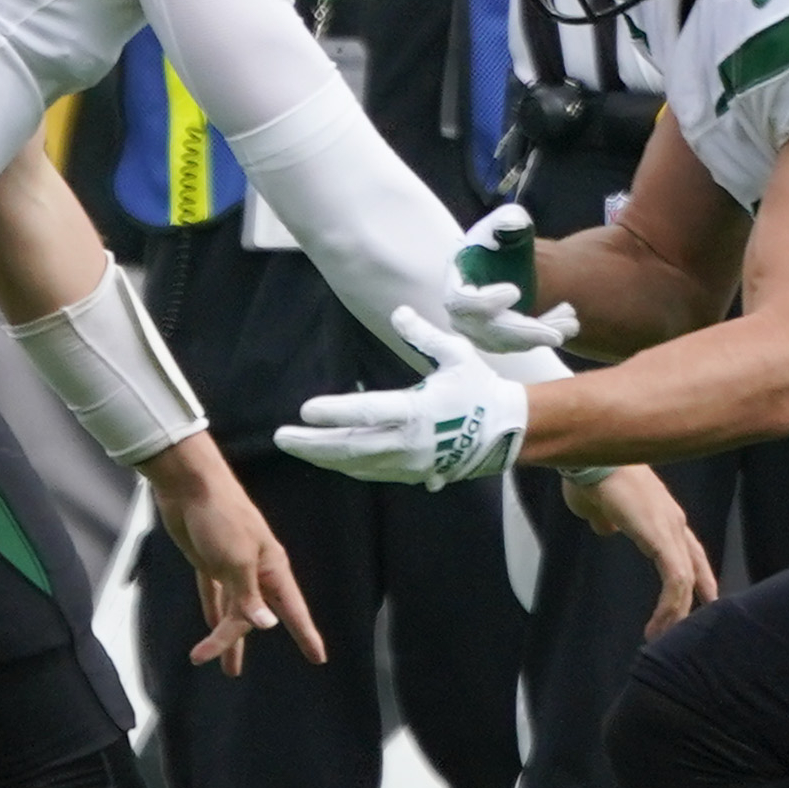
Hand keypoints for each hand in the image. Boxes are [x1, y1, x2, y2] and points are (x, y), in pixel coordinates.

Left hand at [143, 437, 331, 673]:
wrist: (190, 485)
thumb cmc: (221, 516)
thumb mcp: (236, 560)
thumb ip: (248, 596)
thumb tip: (266, 624)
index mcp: (271, 568)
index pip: (293, 609)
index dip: (305, 634)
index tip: (318, 658)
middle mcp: (256, 571)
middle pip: (251, 616)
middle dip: (232, 640)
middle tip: (213, 662)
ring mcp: (232, 567)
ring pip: (232, 610)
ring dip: (223, 636)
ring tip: (216, 664)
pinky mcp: (210, 562)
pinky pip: (214, 594)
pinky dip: (212, 610)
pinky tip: (210, 627)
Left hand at [275, 309, 527, 487]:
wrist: (506, 432)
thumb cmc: (478, 388)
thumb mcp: (456, 354)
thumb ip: (424, 335)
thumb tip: (399, 313)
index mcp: (418, 411)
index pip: (368, 413)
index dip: (335, 412)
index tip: (305, 410)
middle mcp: (409, 442)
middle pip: (352, 446)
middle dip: (313, 444)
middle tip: (282, 437)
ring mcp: (409, 463)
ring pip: (357, 464)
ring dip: (323, 457)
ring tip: (296, 446)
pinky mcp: (412, 474)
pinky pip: (370, 472)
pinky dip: (345, 465)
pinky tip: (326, 458)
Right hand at [448, 201, 576, 354]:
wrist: (509, 263)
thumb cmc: (501, 243)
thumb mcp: (506, 225)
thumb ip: (508, 222)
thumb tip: (514, 220)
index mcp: (456, 283)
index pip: (460, 302)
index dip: (484, 302)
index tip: (515, 292)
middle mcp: (462, 314)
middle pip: (490, 332)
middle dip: (527, 330)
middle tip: (561, 322)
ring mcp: (480, 332)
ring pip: (511, 343)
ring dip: (542, 333)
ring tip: (571, 320)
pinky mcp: (499, 342)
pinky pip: (521, 346)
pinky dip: (545, 335)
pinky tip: (568, 323)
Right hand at [568, 462, 715, 632]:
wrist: (591, 459)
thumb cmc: (590, 476)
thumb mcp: (599, 507)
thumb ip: (607, 520)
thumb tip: (606, 529)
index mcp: (661, 513)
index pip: (688, 549)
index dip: (699, 575)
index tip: (705, 599)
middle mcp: (673, 521)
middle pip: (694, 566)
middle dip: (691, 600)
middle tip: (679, 630)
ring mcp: (671, 528)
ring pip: (685, 579)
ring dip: (675, 612)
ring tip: (660, 635)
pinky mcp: (661, 538)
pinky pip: (675, 580)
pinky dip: (670, 606)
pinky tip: (657, 624)